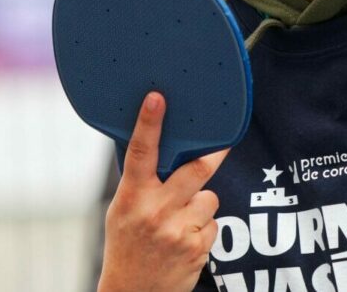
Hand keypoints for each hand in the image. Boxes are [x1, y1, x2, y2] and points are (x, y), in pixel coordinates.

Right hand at [98, 92, 227, 291]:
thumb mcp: (122, 212)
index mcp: (131, 197)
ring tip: (179, 223)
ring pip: (209, 197)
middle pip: (197, 169)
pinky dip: (203, 229)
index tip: (157, 98)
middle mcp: (155, 211)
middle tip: (223, 142)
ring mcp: (177, 230)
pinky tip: (184, 242)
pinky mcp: (197, 247)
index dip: (150, 123)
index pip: (141, 153)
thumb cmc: (127, 246)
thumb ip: (143, 184)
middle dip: (214, 155)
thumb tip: (165, 148)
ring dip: (201, 205)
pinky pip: (213, 222)